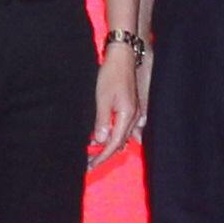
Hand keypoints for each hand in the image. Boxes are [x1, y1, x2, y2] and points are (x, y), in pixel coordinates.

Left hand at [90, 42, 150, 159]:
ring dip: (108, 145)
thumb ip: (102, 121)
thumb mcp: (103, 99)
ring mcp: (134, 112)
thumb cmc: (111, 75)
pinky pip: (123, 128)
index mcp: (127, 116)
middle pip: (120, 143)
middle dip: (105, 154)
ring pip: (122, 136)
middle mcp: (134, 117)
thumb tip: (100, 141)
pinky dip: (114, 136)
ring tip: (93, 152)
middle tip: (89, 163)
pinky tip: (104, 137)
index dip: (102, 156)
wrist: (122, 57)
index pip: (114, 143)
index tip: (91, 165)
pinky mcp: (131, 107)